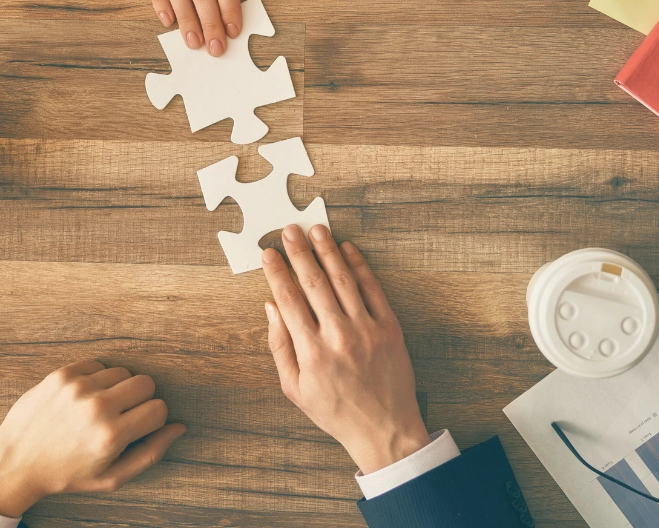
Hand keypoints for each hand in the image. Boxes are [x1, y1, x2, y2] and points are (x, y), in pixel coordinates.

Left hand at [0, 360, 184, 516]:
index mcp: (111, 436)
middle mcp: (96, 408)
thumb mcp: (111, 477)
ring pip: (123, 371)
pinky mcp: (62, 374)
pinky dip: (97, 378)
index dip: (154, 419)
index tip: (140, 426)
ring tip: (100, 408)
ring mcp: (78, 387)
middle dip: (141, 399)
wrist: (15, 462)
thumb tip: (179, 427)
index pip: (159, 409)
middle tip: (122, 415)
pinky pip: (98, 363)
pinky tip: (84, 398)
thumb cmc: (66, 474)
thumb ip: (150, 453)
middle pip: (146, 383)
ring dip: (118, 387)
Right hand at [261, 224, 430, 473]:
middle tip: (289, 230)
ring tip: (316, 229)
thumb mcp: (294, 388)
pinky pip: (372, 289)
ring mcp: (366, 330)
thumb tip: (270, 307)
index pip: (288, 300)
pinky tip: (348, 249)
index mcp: (311, 352)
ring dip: (327, 251)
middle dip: (299, 252)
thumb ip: (279, 346)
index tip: (269, 253)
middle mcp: (338, 336)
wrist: (384, 429)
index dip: (276, 272)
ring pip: (342, 280)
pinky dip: (359, 266)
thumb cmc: (335, 411)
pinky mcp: (389, 328)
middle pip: (313, 283)